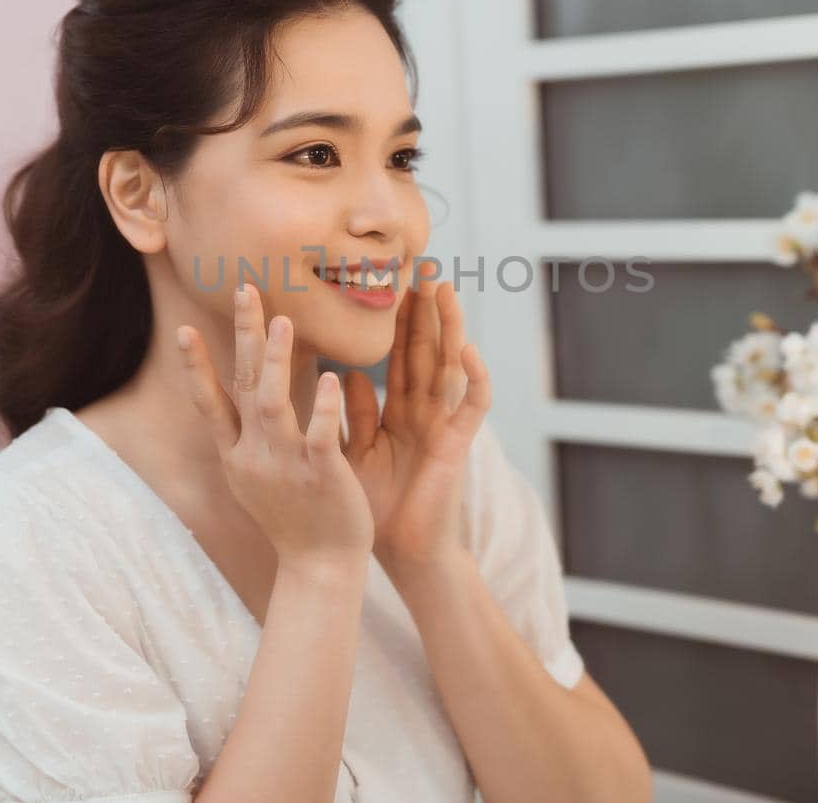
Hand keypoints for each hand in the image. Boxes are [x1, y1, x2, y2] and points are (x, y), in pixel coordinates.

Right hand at [175, 282, 374, 572]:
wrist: (319, 567)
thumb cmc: (294, 517)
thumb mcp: (258, 476)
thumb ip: (252, 435)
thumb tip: (245, 396)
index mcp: (238, 455)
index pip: (210, 404)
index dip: (196, 367)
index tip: (185, 330)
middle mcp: (253, 456)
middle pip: (243, 386)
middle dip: (243, 336)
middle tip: (245, 289)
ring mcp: (285, 465)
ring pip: (273, 404)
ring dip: (275, 360)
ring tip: (284, 320)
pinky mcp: (320, 476)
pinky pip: (319, 436)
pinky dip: (322, 407)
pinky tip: (330, 378)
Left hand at [343, 278, 491, 580]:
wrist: (400, 554)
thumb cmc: (377, 508)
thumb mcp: (357, 452)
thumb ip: (355, 414)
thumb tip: (345, 372)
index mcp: (400, 412)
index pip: (399, 356)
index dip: (397, 320)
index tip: (390, 281)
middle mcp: (425, 412)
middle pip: (426, 350)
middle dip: (425, 309)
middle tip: (421, 263)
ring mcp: (445, 425)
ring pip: (449, 365)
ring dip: (450, 327)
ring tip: (445, 288)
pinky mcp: (459, 444)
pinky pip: (471, 406)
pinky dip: (472, 378)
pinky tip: (467, 350)